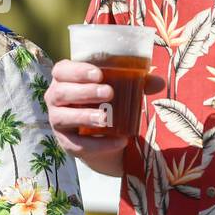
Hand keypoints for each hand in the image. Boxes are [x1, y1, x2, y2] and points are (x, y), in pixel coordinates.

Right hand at [45, 59, 164, 177]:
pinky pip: (78, 144)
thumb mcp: (119, 88)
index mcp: (64, 78)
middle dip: (85, 92)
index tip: (99, 74)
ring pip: (63, 117)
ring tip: (105, 118)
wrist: (98, 133)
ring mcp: (57, 120)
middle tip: (109, 93)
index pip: (61, 70)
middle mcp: (55, 97)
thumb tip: (159, 82)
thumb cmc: (104, 100)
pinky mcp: (65, 141)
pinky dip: (99, 144)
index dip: (77, 71)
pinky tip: (119, 141)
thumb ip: (138, 83)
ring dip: (84, 116)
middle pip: (61, 92)